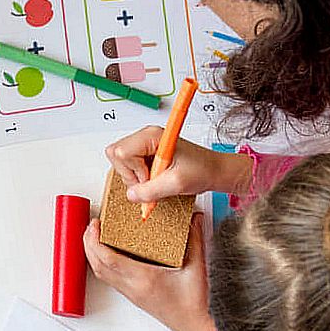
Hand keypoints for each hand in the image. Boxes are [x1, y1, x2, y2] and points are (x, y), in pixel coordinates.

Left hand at [83, 212, 216, 330]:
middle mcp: (133, 287)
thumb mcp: (197, 266)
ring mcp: (131, 293)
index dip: (96, 240)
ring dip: (93, 255)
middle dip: (88, 244)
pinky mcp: (134, 296)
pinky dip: (102, 264)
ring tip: (95, 237)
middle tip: (91, 227)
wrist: (196, 326)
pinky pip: (110, 279)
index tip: (95, 225)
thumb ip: (195, 239)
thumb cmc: (196, 304)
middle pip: (98, 266)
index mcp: (144, 279)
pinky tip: (109, 254)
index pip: (109, 259)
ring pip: (101, 274)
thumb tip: (194, 219)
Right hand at [104, 125, 247, 204]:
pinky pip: (128, 168)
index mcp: (152, 135)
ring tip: (157, 180)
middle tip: (152, 180)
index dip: (133, 170)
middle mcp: (145, 137)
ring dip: (135, 178)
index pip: (120, 152)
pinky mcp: (145, 154)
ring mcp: (144, 145)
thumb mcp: (176, 184)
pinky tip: (155, 180)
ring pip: (120, 164)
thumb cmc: (201, 170)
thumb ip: (151, 190)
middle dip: (131, 174)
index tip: (150, 177)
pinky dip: (139, 179)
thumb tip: (131, 195)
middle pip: (116, 156)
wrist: (213, 171)